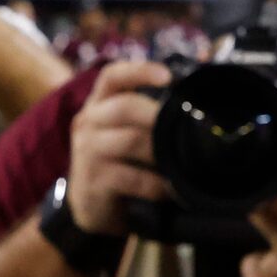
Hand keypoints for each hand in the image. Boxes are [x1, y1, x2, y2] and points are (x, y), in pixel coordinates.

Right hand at [64, 61, 171, 237]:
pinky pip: (132, 177)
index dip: (140, 71)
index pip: (112, 76)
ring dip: (161, 152)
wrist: (89, 205)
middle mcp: (88, 122)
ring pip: (130, 141)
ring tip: (180, 163)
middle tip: (184, 129)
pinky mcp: (93, 181)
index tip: (168, 77)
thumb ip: (146, 117)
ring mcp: (87, 152)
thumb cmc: (117, 162)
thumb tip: (190, 106)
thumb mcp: (124, 133)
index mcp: (98, 104)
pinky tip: (169, 190)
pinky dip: (156, 184)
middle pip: (124, 107)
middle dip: (158, 116)